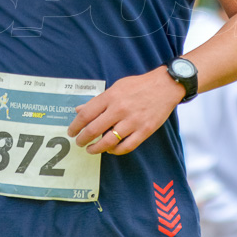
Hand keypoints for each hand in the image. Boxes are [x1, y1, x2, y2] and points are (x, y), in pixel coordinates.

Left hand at [67, 67, 184, 154]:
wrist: (165, 86)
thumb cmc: (138, 86)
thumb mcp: (116, 87)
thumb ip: (98, 100)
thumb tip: (79, 110)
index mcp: (111, 96)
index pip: (86, 114)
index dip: (76, 125)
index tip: (71, 132)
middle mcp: (120, 109)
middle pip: (94, 130)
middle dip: (83, 139)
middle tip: (79, 143)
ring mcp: (133, 121)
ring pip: (108, 142)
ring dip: (96, 148)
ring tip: (91, 149)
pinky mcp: (145, 130)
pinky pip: (126, 146)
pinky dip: (115, 151)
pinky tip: (110, 150)